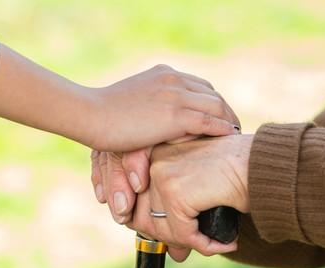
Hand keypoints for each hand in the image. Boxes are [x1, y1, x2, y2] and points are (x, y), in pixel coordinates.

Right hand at [87, 64, 238, 151]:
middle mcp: (174, 79)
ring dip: (229, 120)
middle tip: (233, 126)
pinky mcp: (175, 115)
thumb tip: (157, 116)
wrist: (89, 114)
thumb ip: (150, 102)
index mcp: (164, 74)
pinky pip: (210, 121)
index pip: (199, 86)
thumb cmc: (104, 112)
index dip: (213, 102)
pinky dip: (223, 128)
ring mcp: (176, 95)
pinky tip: (230, 137)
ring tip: (235, 135)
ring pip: (216, 106)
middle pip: (212, 94)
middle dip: (224, 110)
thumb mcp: (133, 99)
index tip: (219, 116)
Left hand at [128, 134, 252, 261]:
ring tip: (213, 243)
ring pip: (162, 230)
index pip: (136, 202)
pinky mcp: (176, 192)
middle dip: (171, 240)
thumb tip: (172, 253)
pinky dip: (205, 245)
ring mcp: (162, 175)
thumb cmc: (238, 171)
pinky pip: (183, 235)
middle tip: (195, 246)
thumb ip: (180, 215)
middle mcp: (153, 160)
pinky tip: (225, 243)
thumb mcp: (200, 188)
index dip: (154, 227)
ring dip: (188, 244)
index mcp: (155, 154)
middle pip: (143, 219)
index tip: (177, 239)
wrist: (263, 162)